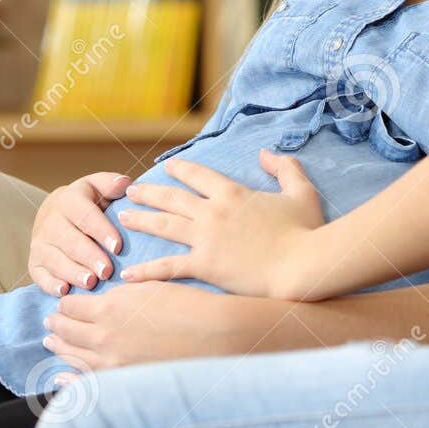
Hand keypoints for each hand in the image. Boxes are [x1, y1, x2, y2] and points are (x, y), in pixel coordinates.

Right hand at [27, 171, 130, 296]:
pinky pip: (39, 275)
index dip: (101, 231)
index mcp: (69, 200)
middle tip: (107, 271)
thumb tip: (125, 184)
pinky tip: (64, 291)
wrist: (56, 212)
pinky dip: (50, 285)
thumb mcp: (98, 186)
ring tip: (90, 283)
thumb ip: (111, 184)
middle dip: (89, 257)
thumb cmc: (88, 201)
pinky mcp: (34, 262)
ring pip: (54, 259)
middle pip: (70, 241)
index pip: (85, 216)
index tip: (117, 246)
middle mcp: (50, 221)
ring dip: (72, 272)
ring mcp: (40, 243)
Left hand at [41, 281, 253, 373]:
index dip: (67, 303)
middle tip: (50, 321)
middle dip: (57, 324)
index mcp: (109, 309)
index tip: (64, 302)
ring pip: (73, 356)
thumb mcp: (150, 287)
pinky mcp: (123, 379)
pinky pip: (87, 381)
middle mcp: (103, 338)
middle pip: (68, 331)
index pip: (73, 306)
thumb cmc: (187, 304)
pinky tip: (60, 376)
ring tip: (52, 341)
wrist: (214, 334)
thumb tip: (102, 298)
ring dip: (60, 347)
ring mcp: (111, 363)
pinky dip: (70, 378)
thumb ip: (120, 292)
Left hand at [117, 150, 324, 295]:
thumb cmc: (305, 231)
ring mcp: (205, 239)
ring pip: (164, 226)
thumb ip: (285, 168)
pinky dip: (147, 271)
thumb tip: (265, 153)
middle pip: (172, 198)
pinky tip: (129, 274)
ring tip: (123, 219)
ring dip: (141, 220)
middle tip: (130, 191)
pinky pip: (168, 266)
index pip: (199, 175)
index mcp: (233, 193)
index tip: (167, 166)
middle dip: (149, 193)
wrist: (301, 264)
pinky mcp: (204, 265)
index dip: (181, 169)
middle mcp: (213, 212)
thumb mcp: (301, 192)